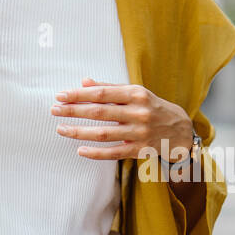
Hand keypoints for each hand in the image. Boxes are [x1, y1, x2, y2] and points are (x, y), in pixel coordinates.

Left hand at [50, 78, 193, 160]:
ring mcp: (139, 133)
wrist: (181, 129)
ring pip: (103, 134)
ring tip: (61, 129)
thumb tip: (84, 82)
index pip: (101, 93)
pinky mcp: (140, 150)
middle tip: (54, 110)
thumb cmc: (152, 107)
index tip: (60, 95)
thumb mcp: (135, 92)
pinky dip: (96, 153)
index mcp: (136, 94)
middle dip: (73, 111)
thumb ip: (110, 87)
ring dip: (79, 132)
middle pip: (99, 112)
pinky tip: (80, 150)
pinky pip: (114, 153)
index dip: (79, 94)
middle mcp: (138, 112)